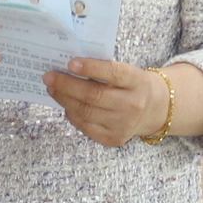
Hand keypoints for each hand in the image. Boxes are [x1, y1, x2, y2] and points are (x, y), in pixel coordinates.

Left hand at [44, 57, 166, 147]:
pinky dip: (72, 114)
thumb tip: (69, 67)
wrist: (154, 109)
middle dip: (67, 85)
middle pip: (94, 96)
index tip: (70, 63)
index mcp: (137, 81)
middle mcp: (132, 104)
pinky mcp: (114, 138)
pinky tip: (66, 105)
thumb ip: (104, 69)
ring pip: (85, 112)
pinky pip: (85, 126)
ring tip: (52, 89)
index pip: (113, 73)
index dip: (91, 68)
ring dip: (64, 100)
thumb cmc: (132, 85)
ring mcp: (123, 124)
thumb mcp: (127, 72)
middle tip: (49, 77)